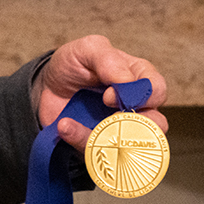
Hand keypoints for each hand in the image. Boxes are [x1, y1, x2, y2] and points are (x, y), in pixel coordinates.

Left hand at [34, 35, 167, 148]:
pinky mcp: (102, 146)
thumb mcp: (88, 49)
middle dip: (132, 125)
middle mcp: (137, 107)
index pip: (157, 91)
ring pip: (130, 146)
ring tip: (75, 124)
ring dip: (106, 138)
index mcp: (140, 78)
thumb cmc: (75, 65)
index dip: (139, 95)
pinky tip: (64, 127)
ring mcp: (121, 129)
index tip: (108, 96)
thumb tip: (127, 82)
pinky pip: (100, 153)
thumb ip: (109, 59)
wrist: (46, 87)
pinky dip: (81, 141)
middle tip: (107, 117)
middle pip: (156, 125)